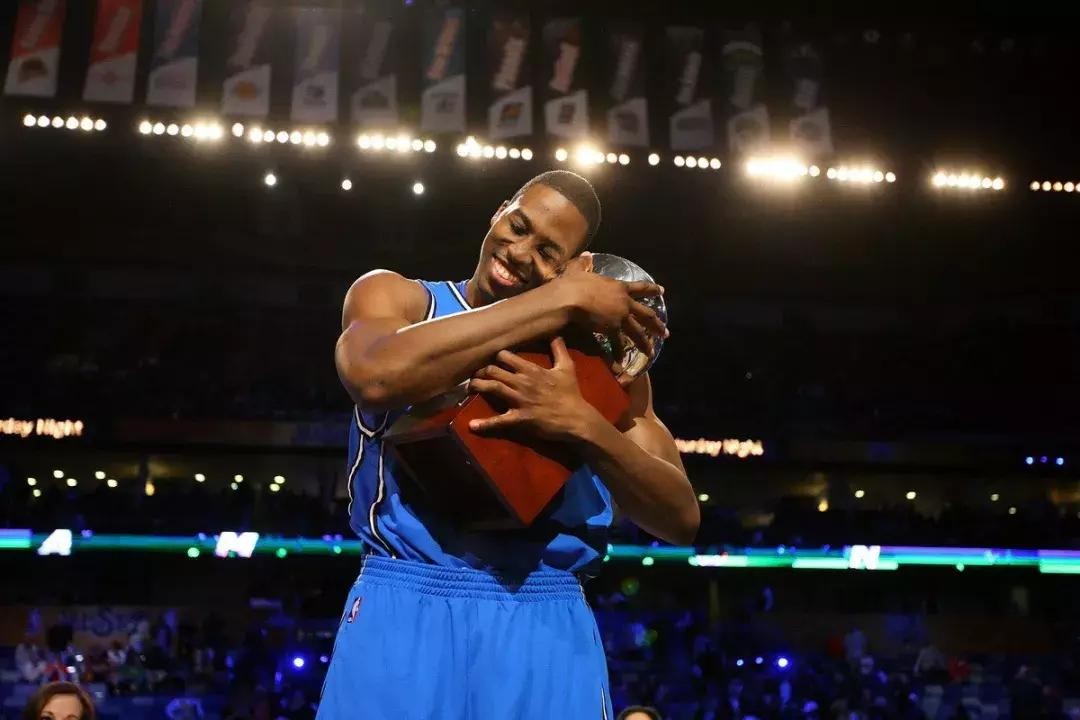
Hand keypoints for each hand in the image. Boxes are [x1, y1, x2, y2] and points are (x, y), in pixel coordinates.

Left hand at [467, 337, 599, 440]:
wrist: (576, 418)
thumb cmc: (571, 393)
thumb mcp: (567, 367)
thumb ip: (559, 349)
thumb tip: (555, 332)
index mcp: (531, 369)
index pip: (505, 355)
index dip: (496, 357)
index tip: (491, 360)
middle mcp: (522, 382)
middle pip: (493, 370)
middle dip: (481, 371)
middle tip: (475, 374)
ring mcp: (519, 400)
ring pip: (492, 388)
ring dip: (477, 386)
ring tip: (468, 387)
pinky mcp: (519, 418)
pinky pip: (499, 420)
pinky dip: (485, 423)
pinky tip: (472, 425)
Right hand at [554, 253, 667, 356]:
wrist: (570, 298)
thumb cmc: (573, 283)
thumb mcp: (579, 270)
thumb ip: (585, 264)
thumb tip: (587, 255)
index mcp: (619, 287)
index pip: (640, 287)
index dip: (652, 289)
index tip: (662, 291)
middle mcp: (624, 302)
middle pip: (646, 314)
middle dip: (657, 324)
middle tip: (666, 332)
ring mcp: (620, 317)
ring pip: (637, 332)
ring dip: (645, 343)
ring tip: (651, 352)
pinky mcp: (612, 329)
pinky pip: (619, 343)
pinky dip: (620, 353)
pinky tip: (623, 361)